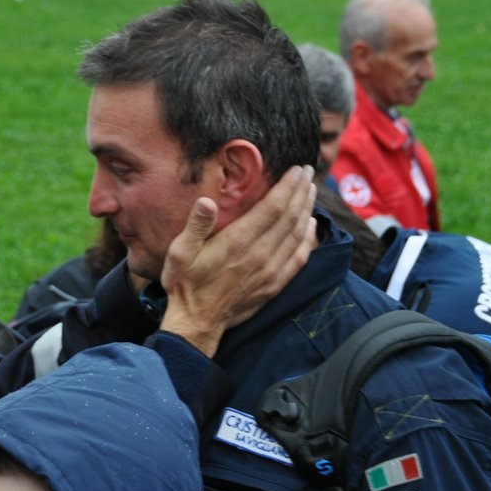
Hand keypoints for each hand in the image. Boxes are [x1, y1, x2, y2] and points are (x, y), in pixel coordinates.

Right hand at [159, 165, 317, 356]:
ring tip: (311, 190)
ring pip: (297, 235)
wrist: (197, 322)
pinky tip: (310, 225)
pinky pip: (299, 258)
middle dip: (301, 191)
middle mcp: (259, 255)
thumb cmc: (184, 283)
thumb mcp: (179, 253)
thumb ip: (195, 226)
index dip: (288, 186)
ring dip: (307, 210)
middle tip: (308, 171)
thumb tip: (206, 201)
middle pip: (290, 217)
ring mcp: (270, 271)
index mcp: (238, 242)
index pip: (273, 207)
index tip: (297, 168)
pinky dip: (308, 239)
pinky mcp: (274, 285)